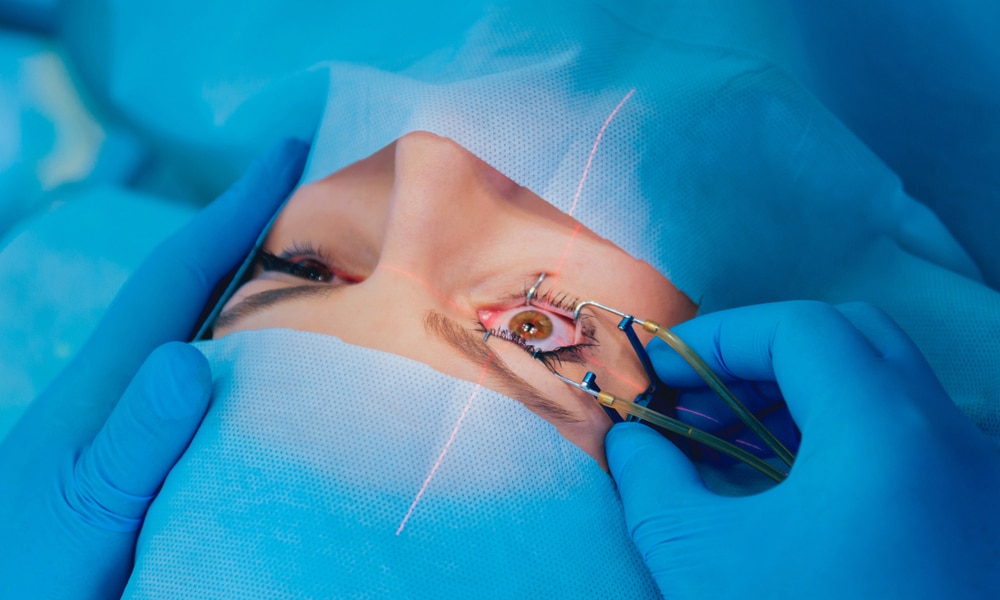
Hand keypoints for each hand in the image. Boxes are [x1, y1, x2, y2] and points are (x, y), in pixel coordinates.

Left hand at [0, 139, 307, 598]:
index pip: (181, 274)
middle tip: (328, 199)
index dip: (235, 209)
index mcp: (113, 379)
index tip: (288, 150)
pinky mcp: (158, 455)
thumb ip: (133, 440)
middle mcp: (131, 385)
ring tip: (332, 272)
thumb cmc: (32, 570)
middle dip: (258, 236)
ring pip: (216, 337)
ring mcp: (143, 419)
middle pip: (201, 289)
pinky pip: (223, 386)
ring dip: (266, 295)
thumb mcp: (87, 508)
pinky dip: (262, 361)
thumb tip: (185, 357)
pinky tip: (294, 375)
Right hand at [607, 301, 999, 598]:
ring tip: (733, 441)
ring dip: (801, 395)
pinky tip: (790, 489)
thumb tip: (630, 439)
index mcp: (884, 429)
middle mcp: (946, 439)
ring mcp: (975, 482)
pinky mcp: (976, 523)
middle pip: (852, 338)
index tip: (664, 371)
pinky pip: (906, 441)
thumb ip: (652, 479)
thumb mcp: (701, 559)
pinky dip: (841, 437)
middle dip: (764, 354)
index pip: (798, 327)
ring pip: (885, 388)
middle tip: (701, 396)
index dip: (720, 336)